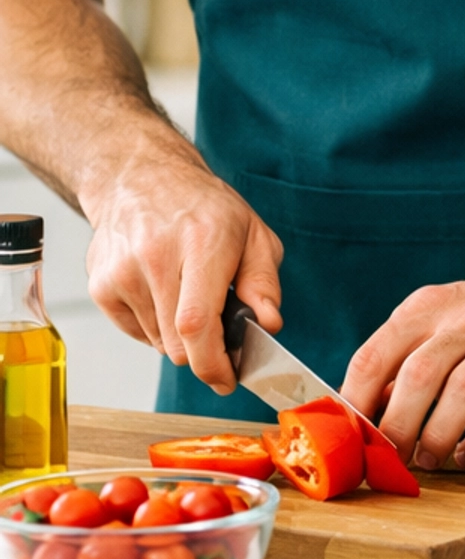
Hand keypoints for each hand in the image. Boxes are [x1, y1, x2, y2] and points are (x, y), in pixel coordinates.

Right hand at [84, 137, 282, 392]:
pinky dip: (155, 327)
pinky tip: (163, 292)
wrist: (141, 178)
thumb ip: (264, 282)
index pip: (197, 323)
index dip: (213, 363)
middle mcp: (156, 257)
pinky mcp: (101, 286)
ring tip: (188, 295)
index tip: (227, 380)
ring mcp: (122, 272)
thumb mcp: (252, 233)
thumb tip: (268, 324)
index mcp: (201, 242)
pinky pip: (136, 333)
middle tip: (221, 337)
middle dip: (205, 355)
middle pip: (177, 344)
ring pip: (159, 343)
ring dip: (180, 337)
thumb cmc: (204, 208)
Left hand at [342, 252, 464, 471]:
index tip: (352, 439)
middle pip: (417, 376)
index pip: (374, 356)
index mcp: (427, 307)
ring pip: (463, 392)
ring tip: (429, 459)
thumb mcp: (439, 321)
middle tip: (392, 457)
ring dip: (438, 437)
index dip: (355, 404)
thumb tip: (364, 418)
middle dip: (397, 428)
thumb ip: (402, 362)